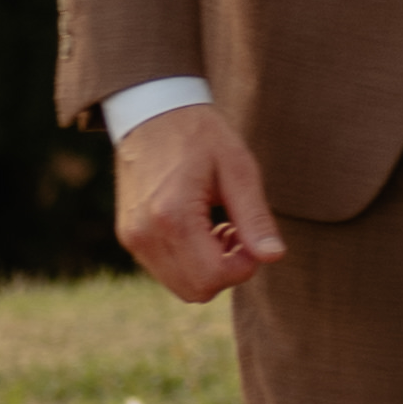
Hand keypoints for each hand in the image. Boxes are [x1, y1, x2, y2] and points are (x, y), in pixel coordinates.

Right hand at [114, 100, 287, 299]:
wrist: (152, 112)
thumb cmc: (200, 135)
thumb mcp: (238, 168)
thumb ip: (255, 217)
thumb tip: (274, 257)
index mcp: (172, 216)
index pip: (214, 276)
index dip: (244, 265)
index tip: (250, 234)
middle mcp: (145, 234)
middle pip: (197, 290)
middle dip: (226, 271)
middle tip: (236, 231)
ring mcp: (132, 238)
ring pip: (181, 286)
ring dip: (208, 268)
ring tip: (218, 226)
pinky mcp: (128, 236)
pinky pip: (166, 271)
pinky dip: (189, 262)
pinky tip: (199, 228)